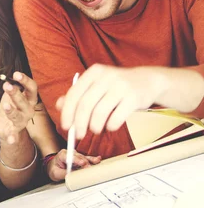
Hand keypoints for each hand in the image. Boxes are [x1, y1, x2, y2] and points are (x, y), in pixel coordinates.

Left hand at [0, 72, 37, 141]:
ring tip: (5, 106)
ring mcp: (22, 122)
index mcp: (29, 99)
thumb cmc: (11, 108)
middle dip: (16, 93)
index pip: (31, 88)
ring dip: (12, 111)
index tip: (16, 74)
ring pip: (18, 116)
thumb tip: (7, 79)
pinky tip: (11, 139)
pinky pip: (14, 136)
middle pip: (24, 101)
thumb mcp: (11, 95)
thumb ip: (11, 87)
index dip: (25, 81)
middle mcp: (28, 110)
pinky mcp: (14, 132)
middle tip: (7, 85)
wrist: (7, 128)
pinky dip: (13, 138)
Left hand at [47, 149, 100, 181]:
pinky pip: (87, 159)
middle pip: (79, 157)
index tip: (83, 163)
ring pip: (84, 157)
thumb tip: (72, 175)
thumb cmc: (54, 169)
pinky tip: (98, 159)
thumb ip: (63, 173)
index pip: (70, 157)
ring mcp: (76, 155)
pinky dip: (92, 160)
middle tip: (89, 169)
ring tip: (97, 162)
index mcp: (62, 155)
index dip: (77, 160)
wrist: (54, 166)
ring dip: (90, 161)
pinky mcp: (80, 159)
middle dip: (85, 162)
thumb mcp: (55, 173)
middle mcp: (70, 153)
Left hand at [56, 65, 171, 139]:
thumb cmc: (115, 86)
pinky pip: (116, 118)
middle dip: (79, 124)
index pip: (74, 94)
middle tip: (77, 135)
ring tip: (95, 130)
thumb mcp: (96, 85)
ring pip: (99, 113)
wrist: (148, 81)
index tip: (65, 126)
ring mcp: (121, 86)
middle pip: (85, 105)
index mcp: (93, 72)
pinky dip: (110, 126)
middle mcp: (106, 76)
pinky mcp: (134, 97)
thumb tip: (59, 105)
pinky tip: (110, 126)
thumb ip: (77, 94)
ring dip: (94, 126)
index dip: (67, 112)